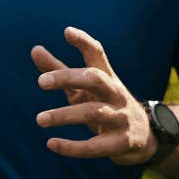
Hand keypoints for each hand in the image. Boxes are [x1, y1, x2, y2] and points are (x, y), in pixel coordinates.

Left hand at [31, 26, 155, 165]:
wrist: (144, 138)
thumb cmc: (105, 105)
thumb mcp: (84, 88)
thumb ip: (59, 70)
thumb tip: (34, 49)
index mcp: (106, 77)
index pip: (97, 53)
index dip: (84, 41)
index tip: (67, 32)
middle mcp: (115, 93)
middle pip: (95, 79)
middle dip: (68, 78)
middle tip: (41, 82)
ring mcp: (120, 117)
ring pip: (93, 113)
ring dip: (64, 115)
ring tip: (39, 119)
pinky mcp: (120, 143)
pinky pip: (95, 146)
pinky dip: (72, 147)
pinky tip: (51, 144)